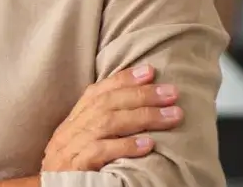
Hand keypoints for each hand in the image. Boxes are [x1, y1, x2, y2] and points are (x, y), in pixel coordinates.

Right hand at [42, 64, 183, 171]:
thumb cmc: (71, 169)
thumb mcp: (82, 142)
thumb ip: (100, 125)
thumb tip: (137, 108)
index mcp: (73, 120)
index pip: (97, 92)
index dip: (123, 79)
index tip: (150, 71)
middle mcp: (70, 129)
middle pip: (106, 103)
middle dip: (141, 95)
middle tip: (172, 93)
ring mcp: (71, 146)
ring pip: (107, 123)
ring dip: (143, 117)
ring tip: (172, 116)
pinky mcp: (75, 166)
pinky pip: (100, 151)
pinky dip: (125, 145)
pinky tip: (148, 144)